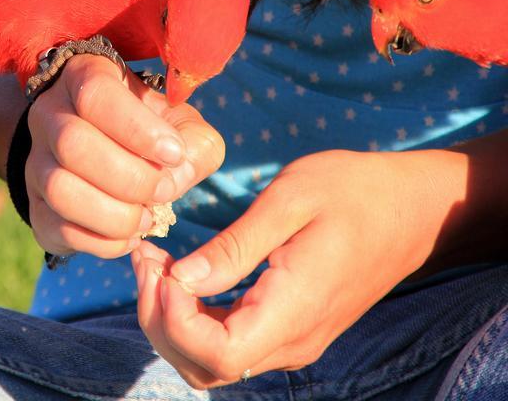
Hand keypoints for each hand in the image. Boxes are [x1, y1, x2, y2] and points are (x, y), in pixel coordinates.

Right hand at [25, 54, 224, 257]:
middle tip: (163, 191)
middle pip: (73, 143)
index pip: (96, 94)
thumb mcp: (179, 122)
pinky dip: (102, 241)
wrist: (104, 150)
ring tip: (147, 218)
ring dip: (114, 214)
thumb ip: (195, 143)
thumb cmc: (147, 129)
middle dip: (129, 177)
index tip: (173, 153)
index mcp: (83, 77)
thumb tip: (175, 176)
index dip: (137, 129)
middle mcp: (49, 114)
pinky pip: (58, 228)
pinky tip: (129, 235)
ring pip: (60, 189)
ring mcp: (35, 162)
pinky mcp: (36, 206)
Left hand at [131, 148, 466, 387]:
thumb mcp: (292, 199)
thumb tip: (182, 279)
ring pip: (211, 361)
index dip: (174, 320)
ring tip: (155, 261)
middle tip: (145, 257)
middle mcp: (292, 341)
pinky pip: (227, 343)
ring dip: (171, 319)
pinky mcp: (287, 328)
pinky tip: (178, 272)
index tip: (161, 265)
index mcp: (295, 310)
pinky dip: (192, 316)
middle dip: (159, 318)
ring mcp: (291, 340)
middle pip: (204, 366)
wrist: (412, 209)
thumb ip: (236, 245)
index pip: (218, 354)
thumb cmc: (355, 192)